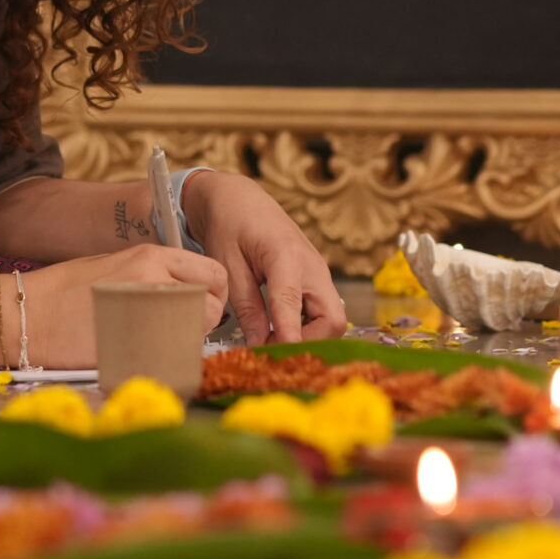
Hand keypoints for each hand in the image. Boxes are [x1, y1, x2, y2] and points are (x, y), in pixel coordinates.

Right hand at [19, 244, 228, 368]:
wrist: (25, 316)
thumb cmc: (64, 292)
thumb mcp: (115, 266)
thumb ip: (154, 274)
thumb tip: (185, 291)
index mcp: (150, 258)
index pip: (212, 274)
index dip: (211, 293)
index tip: (198, 303)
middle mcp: (155, 283)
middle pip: (210, 308)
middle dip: (200, 321)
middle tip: (177, 328)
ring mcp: (147, 318)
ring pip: (194, 337)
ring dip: (183, 343)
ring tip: (152, 341)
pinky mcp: (137, 351)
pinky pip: (170, 361)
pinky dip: (164, 363)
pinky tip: (140, 357)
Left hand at [183, 172, 348, 343]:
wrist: (239, 198)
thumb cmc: (229, 225)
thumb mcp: (227, 265)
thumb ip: (246, 305)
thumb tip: (259, 343)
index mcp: (285, 255)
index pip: (292, 304)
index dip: (288, 337)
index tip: (278, 360)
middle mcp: (312, 265)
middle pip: (332, 319)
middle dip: (309, 343)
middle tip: (273, 352)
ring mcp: (318, 272)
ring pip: (331, 318)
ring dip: (308, 337)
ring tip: (272, 342)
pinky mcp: (316, 278)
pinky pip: (322, 311)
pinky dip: (306, 327)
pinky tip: (279, 330)